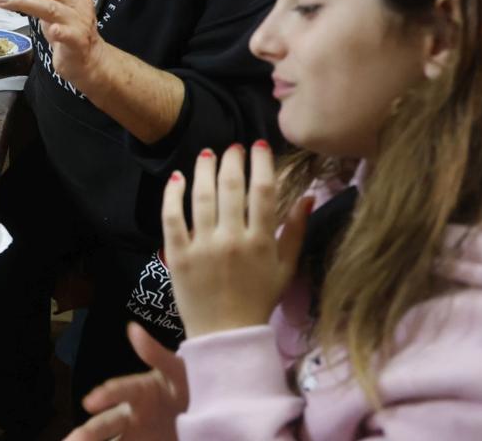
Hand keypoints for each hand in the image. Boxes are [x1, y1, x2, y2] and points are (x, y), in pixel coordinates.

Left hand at [0, 0, 103, 90]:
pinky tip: (52, 32)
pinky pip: (66, 33)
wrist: (88, 62)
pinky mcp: (78, 40)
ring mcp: (80, 21)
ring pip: (49, 7)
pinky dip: (57, 32)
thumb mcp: (52, 9)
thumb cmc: (68, 30)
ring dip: (23, 3)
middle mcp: (79, 1)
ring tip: (1, 1)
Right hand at [63, 323, 186, 440]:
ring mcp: (136, 435)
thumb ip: (156, 354)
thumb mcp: (180, 370)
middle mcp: (131, 415)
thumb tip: (132, 328)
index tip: (89, 402)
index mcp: (139, 391)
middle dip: (88, 433)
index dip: (105, 395)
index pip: (118, 391)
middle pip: (105, 424)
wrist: (213, 413)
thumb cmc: (193, 386)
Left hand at [162, 142, 312, 338]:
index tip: (259, 147)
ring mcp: (202, 247)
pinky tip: (178, 178)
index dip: (261, 164)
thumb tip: (309, 195)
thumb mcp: (285, 268)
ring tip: (207, 154)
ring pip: (202, 196)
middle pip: (231, 187)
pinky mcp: (177, 255)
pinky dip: (173, 195)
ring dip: (204, 169)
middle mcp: (232, 240)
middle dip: (232, 160)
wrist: (225, 335)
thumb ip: (296, 230)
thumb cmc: (258, 299)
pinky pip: (172, 217)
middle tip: (233, 148)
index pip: (263, 192)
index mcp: (261, 242)